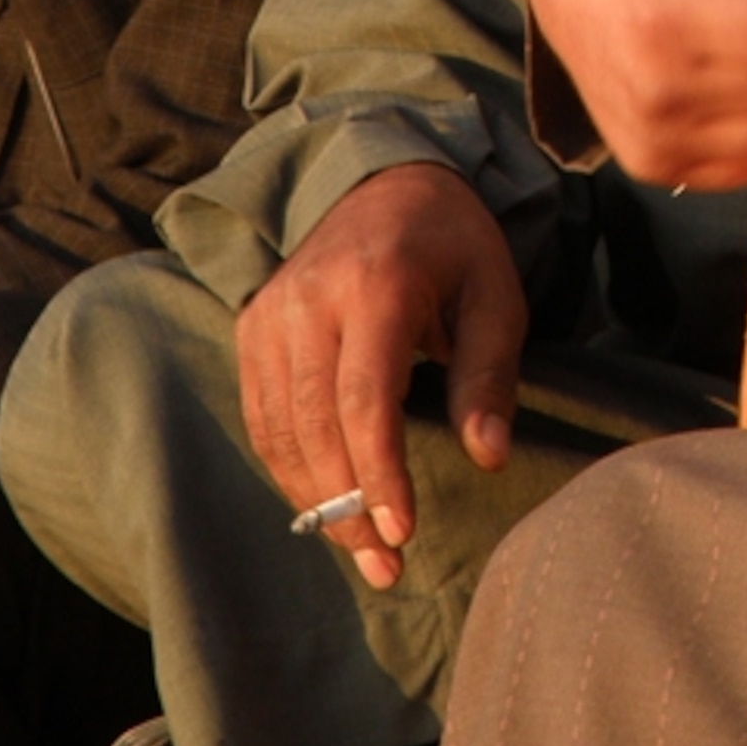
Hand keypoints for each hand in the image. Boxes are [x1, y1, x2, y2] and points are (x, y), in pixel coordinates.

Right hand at [235, 162, 526, 591]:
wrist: (384, 178)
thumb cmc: (452, 245)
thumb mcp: (495, 294)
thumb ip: (489, 375)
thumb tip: (488, 457)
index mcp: (375, 284)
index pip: (364, 398)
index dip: (379, 472)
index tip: (403, 533)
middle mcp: (309, 299)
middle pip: (315, 423)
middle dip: (348, 505)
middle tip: (387, 567)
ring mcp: (270, 313)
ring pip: (280, 429)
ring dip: (316, 499)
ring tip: (362, 551)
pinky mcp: (252, 326)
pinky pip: (261, 415)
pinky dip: (289, 468)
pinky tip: (326, 503)